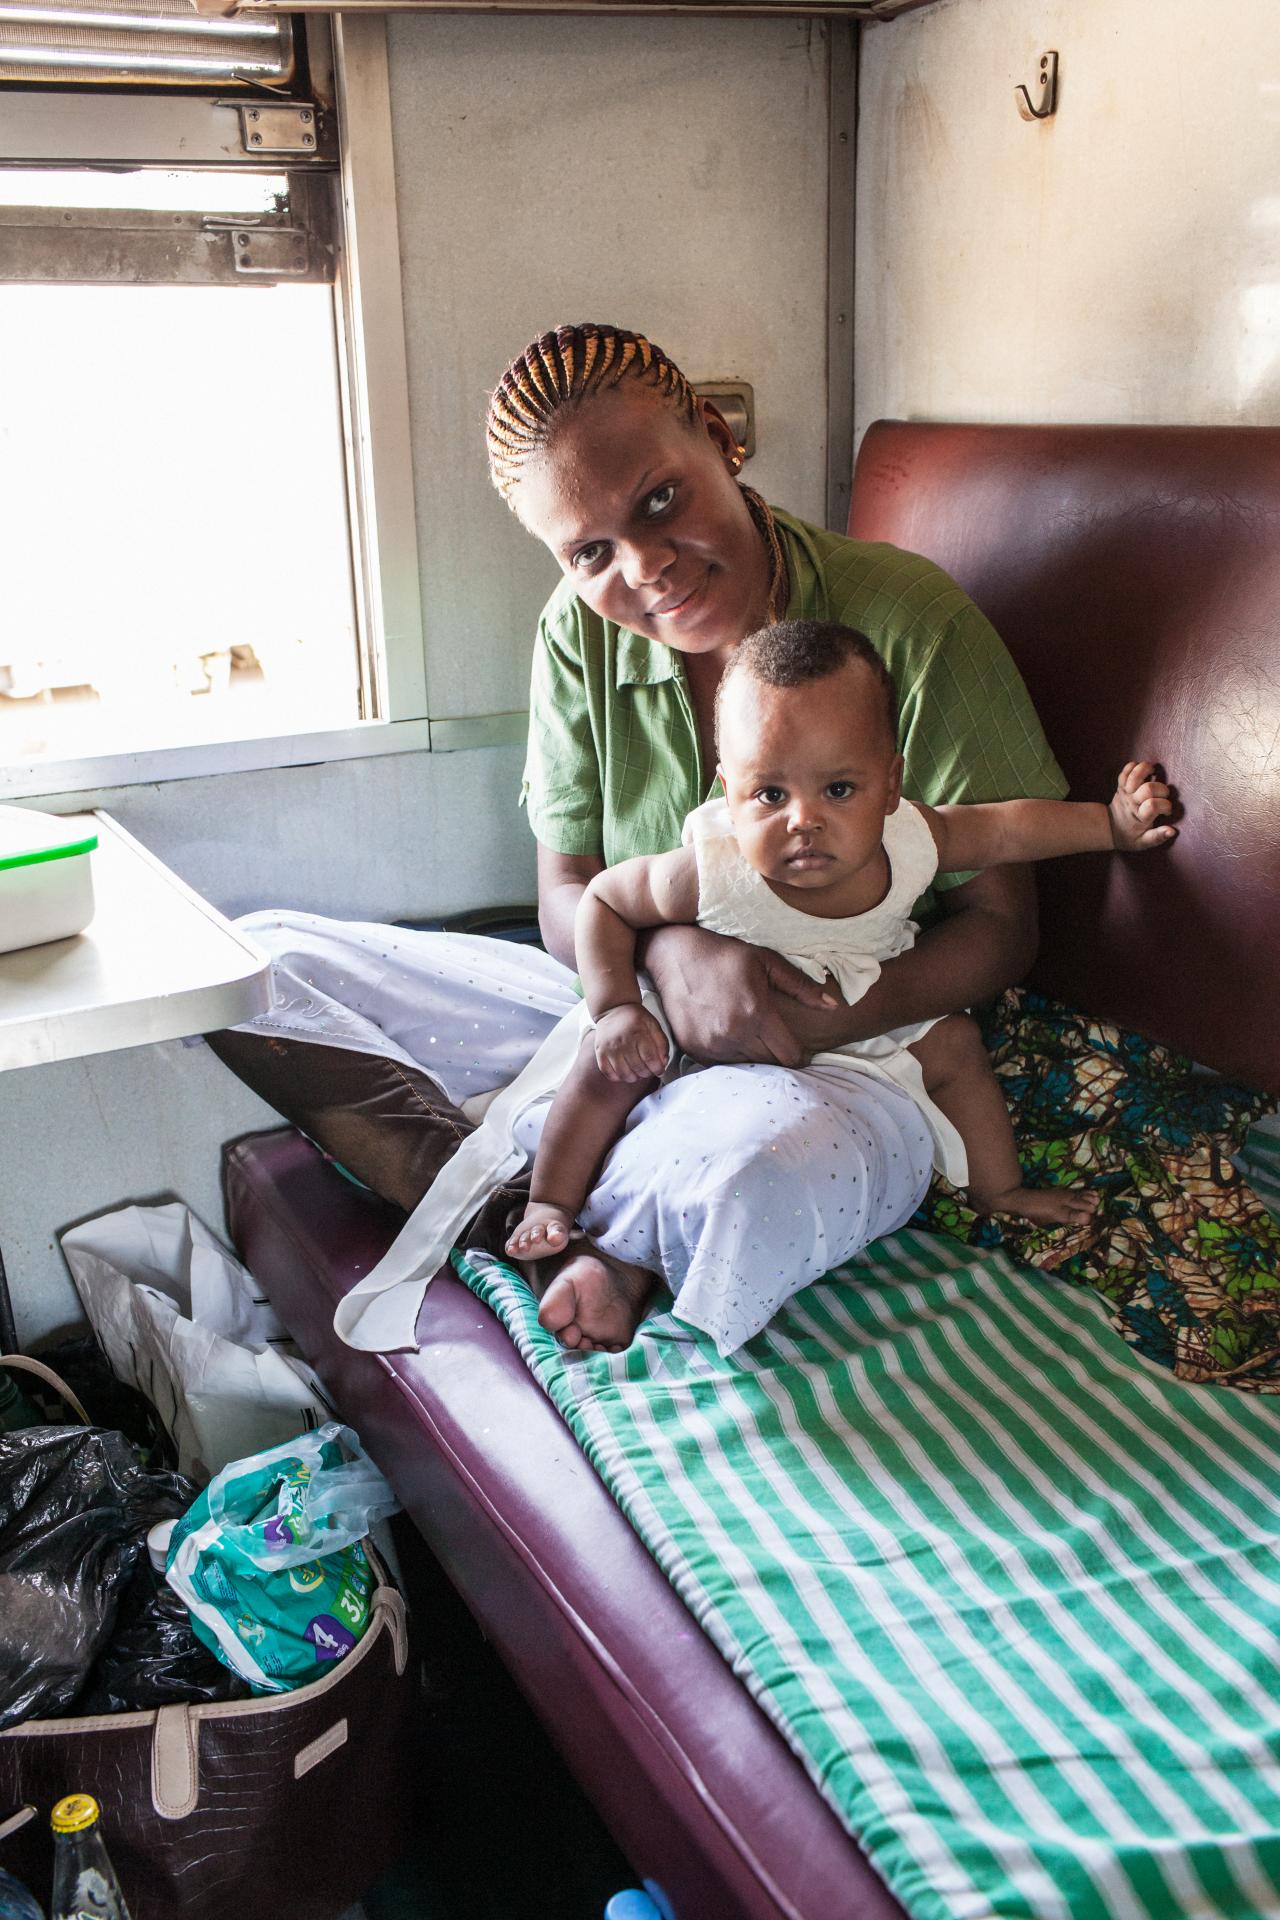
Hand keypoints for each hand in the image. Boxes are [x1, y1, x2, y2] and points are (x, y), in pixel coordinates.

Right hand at [593, 1004, 669, 1081]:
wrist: (614, 1009)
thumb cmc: (635, 1018)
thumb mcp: (653, 1025)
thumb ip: (661, 1043)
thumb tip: (663, 1062)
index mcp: (638, 1033)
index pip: (650, 1059)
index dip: (657, 1069)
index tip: (659, 1070)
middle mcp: (622, 1042)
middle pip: (638, 1068)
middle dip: (647, 1073)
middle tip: (649, 1070)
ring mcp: (609, 1048)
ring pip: (624, 1074)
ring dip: (634, 1077)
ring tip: (638, 1072)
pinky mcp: (600, 1053)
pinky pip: (609, 1073)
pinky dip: (618, 1077)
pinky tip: (625, 1071)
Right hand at [641, 923, 834, 1066]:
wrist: (675, 956)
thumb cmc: (726, 955)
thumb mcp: (767, 961)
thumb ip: (801, 986)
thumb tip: (835, 1006)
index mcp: (756, 1013)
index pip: (790, 1055)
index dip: (800, 1054)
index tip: (801, 1049)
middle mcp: (733, 1034)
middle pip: (770, 1063)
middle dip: (777, 1054)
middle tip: (777, 1040)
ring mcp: (711, 1044)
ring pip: (746, 1066)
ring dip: (753, 1055)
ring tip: (753, 1036)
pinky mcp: (693, 1049)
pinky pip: (722, 1064)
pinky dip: (730, 1055)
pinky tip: (731, 1035)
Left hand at [1109, 761, 1177, 850]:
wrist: (1108, 828)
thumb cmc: (1130, 836)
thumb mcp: (1143, 843)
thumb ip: (1157, 837)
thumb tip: (1172, 831)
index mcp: (1139, 817)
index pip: (1153, 805)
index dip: (1165, 806)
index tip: (1167, 811)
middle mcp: (1132, 803)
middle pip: (1148, 788)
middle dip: (1161, 789)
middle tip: (1163, 795)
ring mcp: (1125, 792)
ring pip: (1135, 774)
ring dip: (1146, 770)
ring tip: (1154, 773)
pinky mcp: (1121, 785)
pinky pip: (1125, 771)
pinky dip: (1134, 766)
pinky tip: (1142, 770)